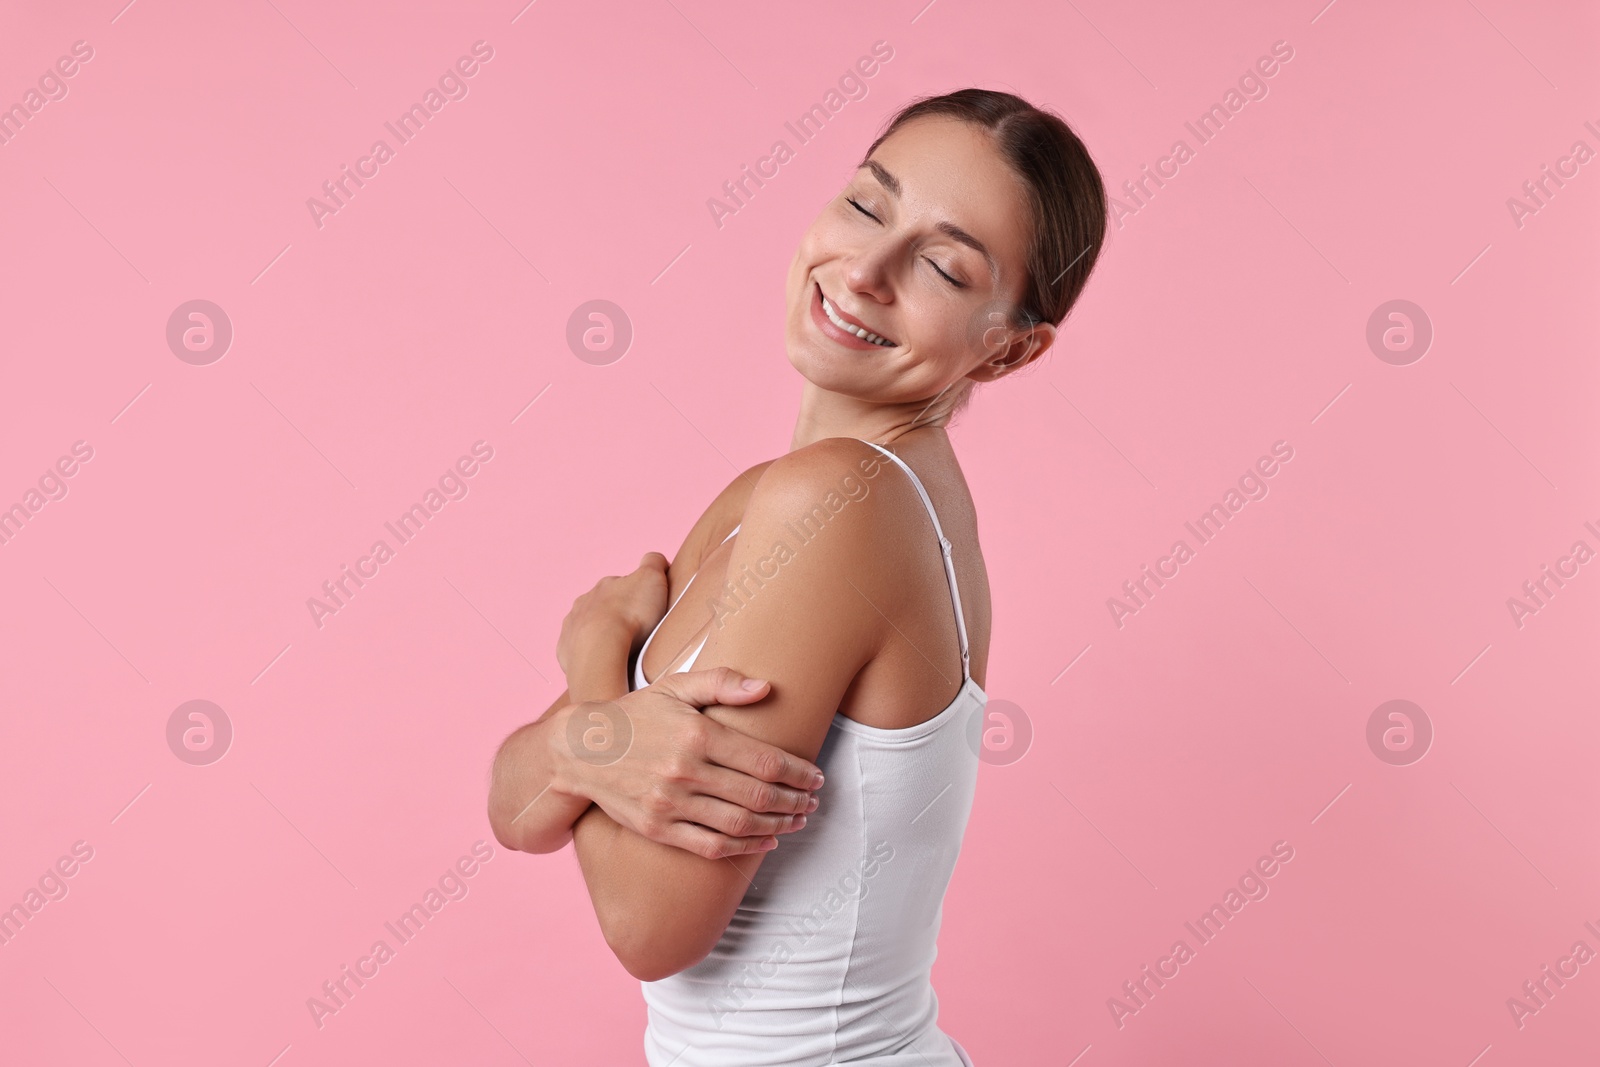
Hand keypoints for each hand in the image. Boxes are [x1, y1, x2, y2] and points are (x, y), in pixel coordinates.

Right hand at [555, 666, 824, 859]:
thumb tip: (766, 688)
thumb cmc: (637, 714)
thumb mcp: (675, 686)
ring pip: (739, 824)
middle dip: (794, 801)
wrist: (581, 750)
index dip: (797, 772)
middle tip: (813, 801)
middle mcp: (685, 771)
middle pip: (757, 795)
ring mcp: (670, 804)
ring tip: (797, 820)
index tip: (816, 777)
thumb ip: (721, 682)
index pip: (763, 760)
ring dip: (777, 826)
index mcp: (696, 734)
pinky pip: (711, 846)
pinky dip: (745, 847)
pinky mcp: (659, 828)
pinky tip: (766, 841)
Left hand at [556, 552, 669, 674]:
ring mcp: (572, 626)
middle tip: (637, 631)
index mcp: (606, 586)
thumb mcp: (651, 578)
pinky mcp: (566, 650)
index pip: (623, 585)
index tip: (648, 609)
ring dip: (603, 634)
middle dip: (618, 615)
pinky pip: (578, 650)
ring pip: (589, 627)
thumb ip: (654, 563)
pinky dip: (591, 654)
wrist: (601, 650)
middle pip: (604, 606)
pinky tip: (605, 661)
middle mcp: (585, 602)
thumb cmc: (629, 615)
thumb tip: (655, 559)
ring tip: (622, 650)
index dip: (637, 596)